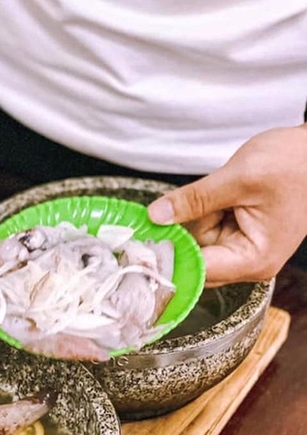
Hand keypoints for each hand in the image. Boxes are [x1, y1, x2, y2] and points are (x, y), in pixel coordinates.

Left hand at [147, 125, 306, 285]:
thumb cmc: (294, 163)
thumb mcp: (238, 178)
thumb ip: (193, 200)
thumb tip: (156, 216)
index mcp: (253, 259)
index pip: (198, 272)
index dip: (170, 258)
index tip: (143, 243)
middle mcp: (248, 263)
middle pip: (194, 262)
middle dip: (182, 235)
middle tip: (180, 207)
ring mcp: (244, 250)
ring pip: (197, 245)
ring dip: (195, 220)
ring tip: (221, 194)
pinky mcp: (239, 236)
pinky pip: (207, 232)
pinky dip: (204, 214)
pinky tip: (218, 197)